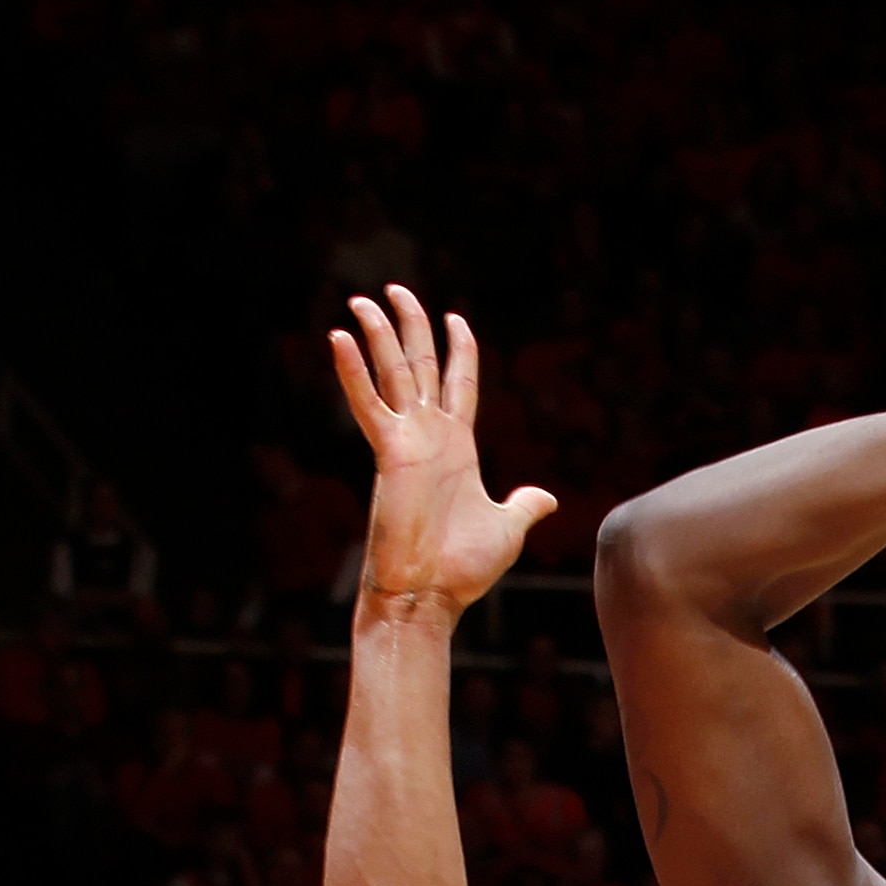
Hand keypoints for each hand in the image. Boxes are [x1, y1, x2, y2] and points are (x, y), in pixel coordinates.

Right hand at [331, 287, 557, 622]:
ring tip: (364, 299)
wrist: (430, 594)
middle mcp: (430, 436)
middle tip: (396, 290)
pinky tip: (339, 337)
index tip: (455, 319)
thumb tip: (546, 499)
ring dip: (378, 335)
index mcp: (459, 448)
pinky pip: (368, 403)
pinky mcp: (388, 451)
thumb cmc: (462, 569)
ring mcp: (407, 440)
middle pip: (421, 366)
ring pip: (393, 373)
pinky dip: (354, 371)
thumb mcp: (508, 529)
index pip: (459, 385)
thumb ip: (524, 506)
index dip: (459, 352)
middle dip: (410, 326)